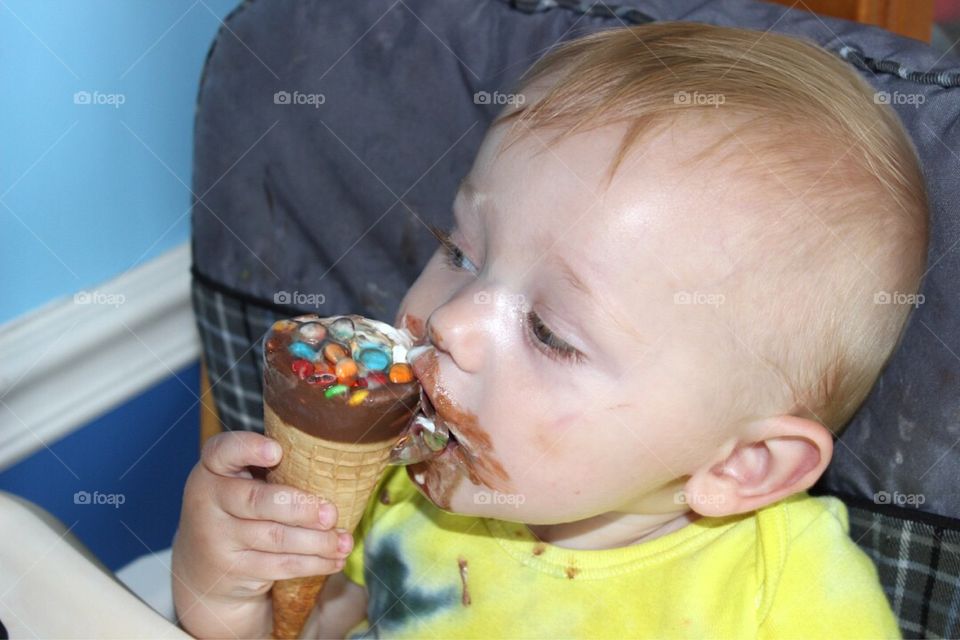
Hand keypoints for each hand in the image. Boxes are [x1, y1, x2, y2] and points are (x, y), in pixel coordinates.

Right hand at [172, 431, 353, 604]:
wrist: (202, 563)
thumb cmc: (240, 506)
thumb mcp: (242, 480)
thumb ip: (273, 468)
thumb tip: (333, 467)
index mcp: (213, 468)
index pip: (223, 451)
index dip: (249, 449)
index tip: (277, 451)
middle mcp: (208, 500)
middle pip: (256, 501)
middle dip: (300, 508)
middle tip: (331, 514)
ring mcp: (217, 537)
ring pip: (274, 538)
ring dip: (316, 541)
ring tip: (343, 541)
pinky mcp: (232, 568)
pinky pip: (279, 565)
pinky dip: (312, 563)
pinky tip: (334, 559)